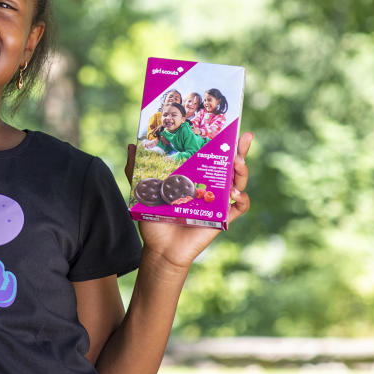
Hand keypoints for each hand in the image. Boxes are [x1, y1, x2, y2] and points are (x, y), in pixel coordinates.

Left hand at [126, 131, 253, 270]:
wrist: (160, 247)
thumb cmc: (154, 218)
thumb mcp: (143, 190)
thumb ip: (136, 169)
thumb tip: (131, 145)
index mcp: (195, 176)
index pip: (212, 155)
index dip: (225, 142)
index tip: (233, 127)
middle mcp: (210, 186)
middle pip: (231, 165)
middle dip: (240, 150)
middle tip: (242, 138)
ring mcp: (218, 202)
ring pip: (238, 183)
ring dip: (242, 172)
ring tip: (236, 163)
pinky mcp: (223, 219)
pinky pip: (240, 208)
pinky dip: (242, 200)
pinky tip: (234, 194)